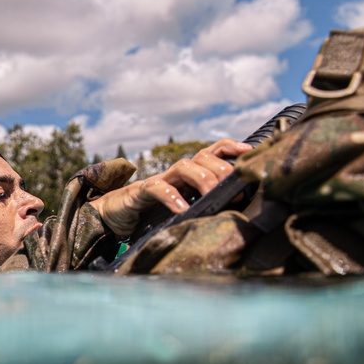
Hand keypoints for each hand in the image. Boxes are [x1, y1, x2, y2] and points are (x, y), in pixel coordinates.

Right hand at [88, 138, 252, 238]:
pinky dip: (172, 197)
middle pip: (203, 158)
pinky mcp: (141, 193)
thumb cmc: (153, 213)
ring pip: (184, 167)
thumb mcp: (184, 207)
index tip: (249, 152)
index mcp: (189, 174)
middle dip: (222, 170)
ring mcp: (159, 180)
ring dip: (203, 179)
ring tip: (212, 196)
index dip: (230, 147)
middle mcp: (176, 173)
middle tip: (235, 190)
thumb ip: (204, 205)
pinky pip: (159, 189)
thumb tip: (236, 211)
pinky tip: (182, 209)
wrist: (115, 216)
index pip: (212, 151)